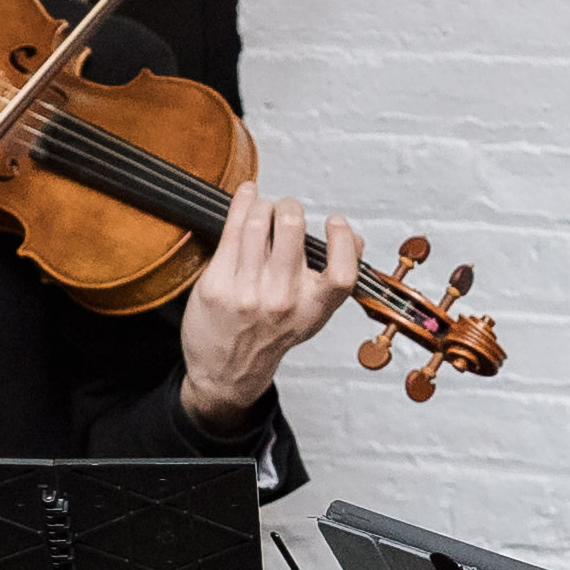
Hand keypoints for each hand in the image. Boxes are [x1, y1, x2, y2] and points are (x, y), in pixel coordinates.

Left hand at [180, 182, 360, 431]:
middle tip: (285, 209)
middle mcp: (281, 301)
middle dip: (289, 206)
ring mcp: (247, 293)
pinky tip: (245, 197)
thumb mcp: (312, 316)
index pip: (342, 274)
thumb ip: (334, 280)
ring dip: (261, 205)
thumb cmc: (270, 337)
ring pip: (256, 223)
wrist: (226, 372)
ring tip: (262, 208)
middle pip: (291, 229)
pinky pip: (230, 232)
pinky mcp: (217, 285)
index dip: (342, 241)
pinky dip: (239, 205)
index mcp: (313, 309)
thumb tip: (353, 240)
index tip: (335, 223)